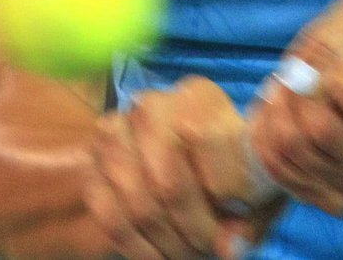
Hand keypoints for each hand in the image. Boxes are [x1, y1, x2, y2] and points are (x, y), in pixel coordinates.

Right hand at [82, 75, 276, 258]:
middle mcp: (152, 106)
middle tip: (207, 251)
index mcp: (200, 98)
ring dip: (167, 243)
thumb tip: (230, 248)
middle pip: (169, 183)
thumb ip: (250, 219)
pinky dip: (138, 249)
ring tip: (188, 255)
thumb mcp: (253, 193)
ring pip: (139, 206)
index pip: (209, 141)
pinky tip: (159, 256)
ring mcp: (114, 133)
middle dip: (193, 231)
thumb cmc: (226, 179)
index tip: (237, 219)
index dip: (227, 191)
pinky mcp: (89, 166)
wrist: (173, 172)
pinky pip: (111, 219)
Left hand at [248, 0, 342, 215]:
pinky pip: (286, 175)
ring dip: (276, 112)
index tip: (336, 59)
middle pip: (324, 132)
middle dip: (297, 93)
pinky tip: (275, 117)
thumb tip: (312, 67)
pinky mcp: (341, 203)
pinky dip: (270, 141)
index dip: (341, 79)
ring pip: (297, 153)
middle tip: (294, 72)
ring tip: (281, 89)